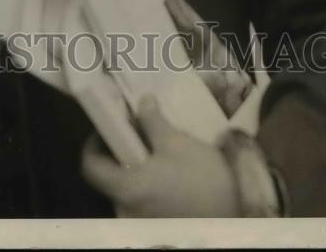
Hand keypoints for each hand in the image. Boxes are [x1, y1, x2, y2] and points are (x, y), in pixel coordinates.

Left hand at [81, 94, 239, 217]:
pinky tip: (167, 166)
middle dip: (120, 151)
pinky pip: (145, 197)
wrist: (237, 217)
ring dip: (136, 165)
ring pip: (129, 186)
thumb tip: (141, 102)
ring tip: (154, 144)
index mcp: (125, 188)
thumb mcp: (176, 143)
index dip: (93, 143)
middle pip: (109, 176)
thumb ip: (153, 122)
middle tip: (135, 129)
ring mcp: (144, 219)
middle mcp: (126, 208)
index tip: (110, 126)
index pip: (88, 167)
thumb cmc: (200, 179)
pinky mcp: (161, 223)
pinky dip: (149, 179)